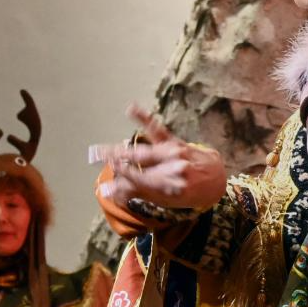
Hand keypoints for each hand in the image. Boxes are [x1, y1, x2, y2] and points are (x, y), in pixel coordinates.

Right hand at [89, 104, 226, 209]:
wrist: (213, 179)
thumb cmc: (183, 191)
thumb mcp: (160, 198)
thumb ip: (133, 192)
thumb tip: (104, 191)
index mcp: (170, 187)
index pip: (140, 179)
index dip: (124, 173)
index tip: (107, 169)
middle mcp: (174, 169)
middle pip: (141, 162)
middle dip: (116, 159)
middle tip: (94, 156)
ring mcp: (175, 153)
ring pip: (145, 150)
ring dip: (122, 150)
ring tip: (101, 150)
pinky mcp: (175, 142)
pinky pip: (157, 129)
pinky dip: (144, 118)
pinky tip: (130, 109)